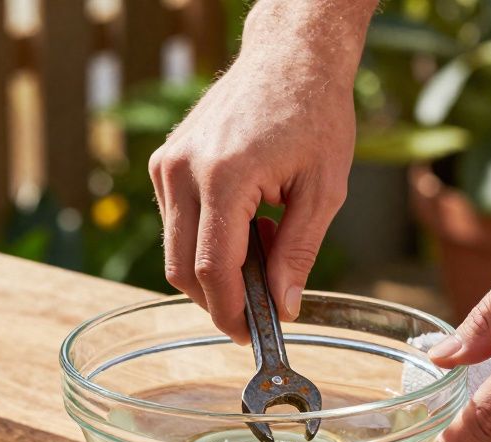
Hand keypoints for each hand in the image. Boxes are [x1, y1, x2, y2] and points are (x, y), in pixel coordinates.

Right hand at [149, 1, 371, 341]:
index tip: (250, 336)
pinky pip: (177, 224)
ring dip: (216, 269)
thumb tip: (284, 306)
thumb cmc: (315, 113)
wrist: (290, 56)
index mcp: (224, 176)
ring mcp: (168, 165)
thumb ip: (300, 252)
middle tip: (258, 314)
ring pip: (176, 250)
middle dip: (218, 301)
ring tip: (266, 247)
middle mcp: (184, 170)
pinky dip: (207, 241)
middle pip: (182, 268)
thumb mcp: (324, 189)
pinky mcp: (165, 162)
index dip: (230, 312)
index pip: (213, 268)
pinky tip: (249, 225)